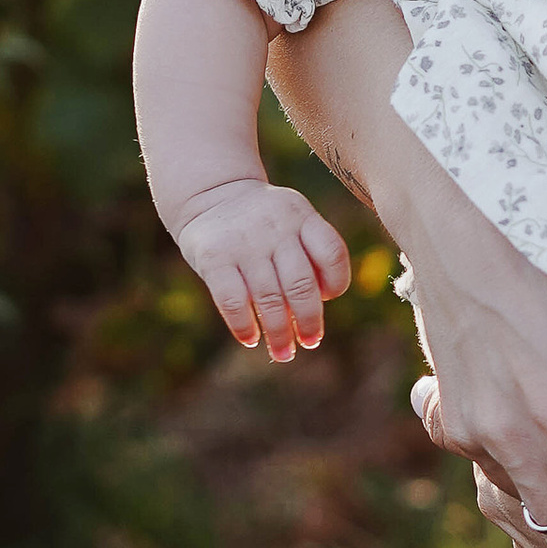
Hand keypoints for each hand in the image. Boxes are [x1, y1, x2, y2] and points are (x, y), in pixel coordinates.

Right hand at [173, 178, 351, 358]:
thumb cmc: (262, 222)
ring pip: (268, 298)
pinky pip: (233, 301)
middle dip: (309, 321)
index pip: (332, 253)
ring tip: (283, 353)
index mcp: (301, 216)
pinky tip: (250, 339)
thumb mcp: (292, 219)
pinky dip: (243, 325)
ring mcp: (243, 242)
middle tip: (310, 342)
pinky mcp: (213, 256)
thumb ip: (309, 254)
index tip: (327, 299)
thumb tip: (315, 312)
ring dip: (278, 333)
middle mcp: (275, 228)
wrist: (210, 194)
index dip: (336, 282)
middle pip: (301, 284)